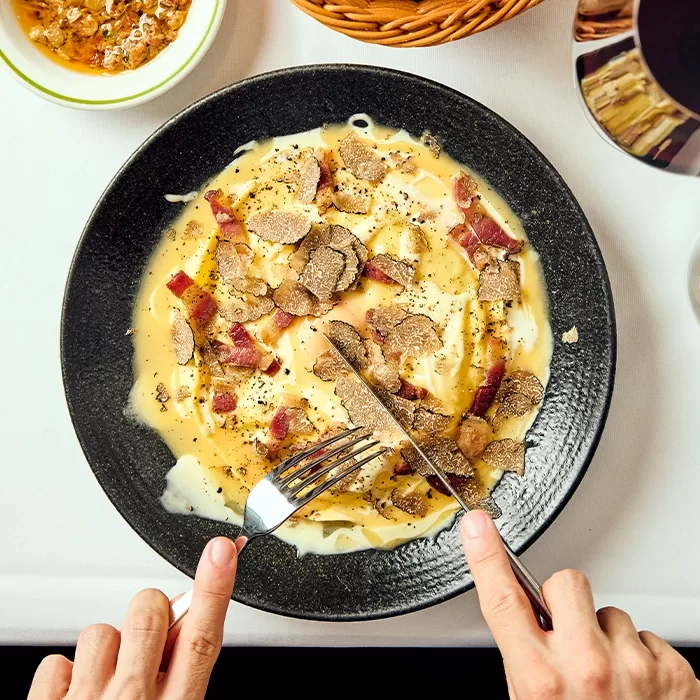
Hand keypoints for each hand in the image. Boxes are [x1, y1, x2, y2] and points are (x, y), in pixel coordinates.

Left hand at [28, 537, 240, 699]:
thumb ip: (182, 683)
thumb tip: (189, 638)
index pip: (203, 637)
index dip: (216, 588)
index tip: (224, 550)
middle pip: (150, 612)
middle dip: (151, 611)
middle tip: (147, 639)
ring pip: (99, 630)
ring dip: (105, 651)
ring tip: (105, 686)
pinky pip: (54, 663)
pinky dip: (63, 678)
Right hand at [460, 510, 699, 698]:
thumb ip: (526, 658)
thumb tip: (524, 614)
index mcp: (540, 680)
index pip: (502, 600)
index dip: (486, 556)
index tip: (477, 524)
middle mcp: (586, 668)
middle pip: (565, 582)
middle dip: (564, 601)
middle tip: (569, 636)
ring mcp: (633, 668)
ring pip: (610, 612)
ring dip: (606, 637)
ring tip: (609, 680)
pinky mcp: (674, 672)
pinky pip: (646, 637)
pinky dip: (641, 658)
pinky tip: (637, 689)